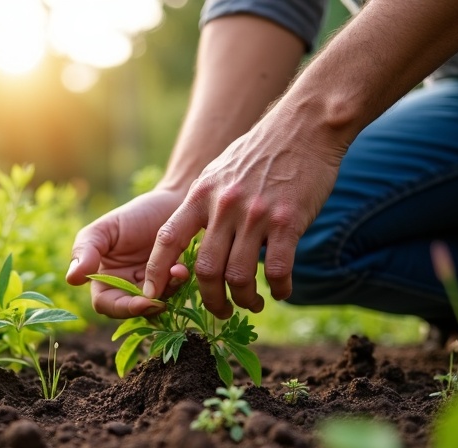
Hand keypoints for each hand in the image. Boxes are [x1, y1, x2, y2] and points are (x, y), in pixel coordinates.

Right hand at [66, 189, 185, 317]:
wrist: (170, 202)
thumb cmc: (134, 214)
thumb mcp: (105, 229)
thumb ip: (86, 251)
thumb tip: (72, 279)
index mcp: (103, 278)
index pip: (105, 304)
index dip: (120, 308)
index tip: (140, 302)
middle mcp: (126, 287)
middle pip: (130, 310)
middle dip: (146, 308)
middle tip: (160, 301)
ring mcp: (151, 287)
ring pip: (155, 305)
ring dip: (166, 294)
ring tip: (176, 272)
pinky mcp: (172, 283)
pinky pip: (174, 293)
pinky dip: (178, 284)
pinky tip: (181, 269)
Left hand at [144, 109, 343, 317]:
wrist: (305, 126)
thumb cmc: (260, 151)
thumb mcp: (219, 172)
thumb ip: (205, 204)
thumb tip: (194, 236)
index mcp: (200, 195)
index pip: (168, 239)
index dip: (157, 271)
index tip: (153, 293)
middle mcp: (223, 207)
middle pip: (205, 269)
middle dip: (210, 299)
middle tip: (219, 311)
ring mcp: (255, 215)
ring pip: (238, 276)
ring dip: (244, 299)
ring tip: (251, 304)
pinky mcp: (288, 221)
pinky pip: (277, 270)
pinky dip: (278, 289)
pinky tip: (281, 292)